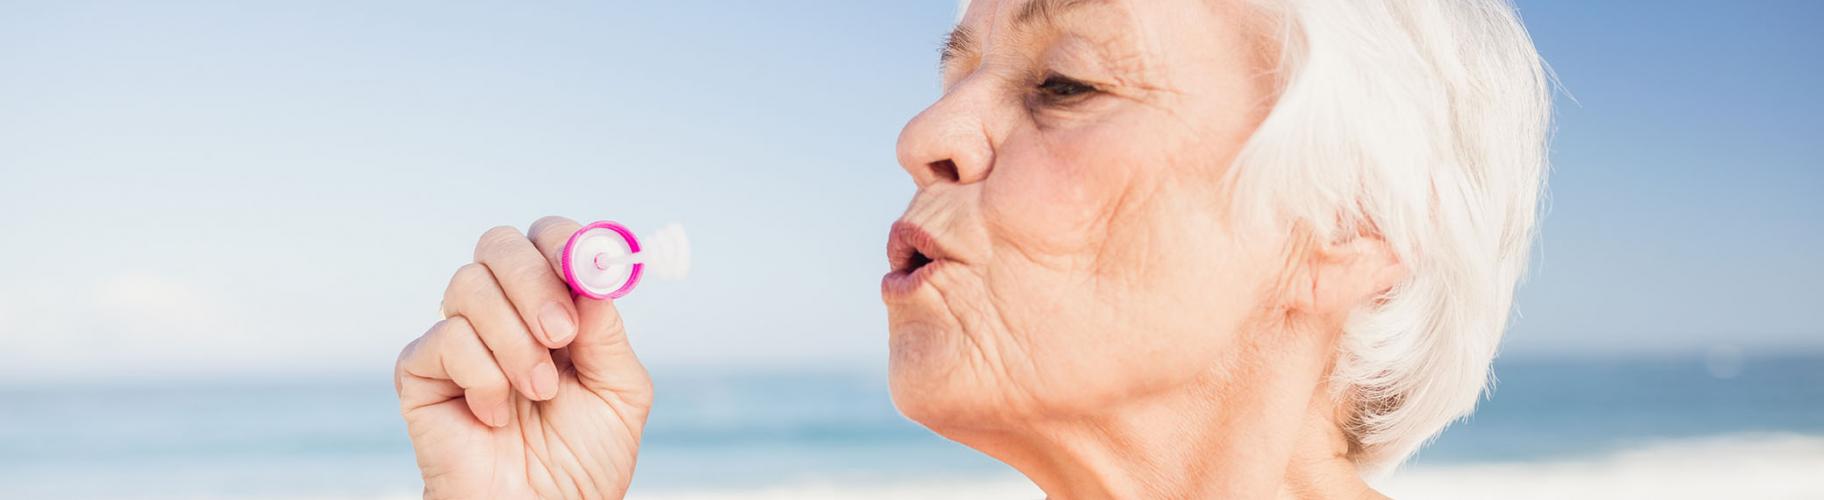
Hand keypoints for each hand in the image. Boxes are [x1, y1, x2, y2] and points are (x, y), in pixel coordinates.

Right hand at [395, 216, 652, 499]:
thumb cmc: (582, 459)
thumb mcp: (620, 391)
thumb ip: (607, 334)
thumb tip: (593, 281)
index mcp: (552, 305)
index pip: (545, 239)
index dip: (564, 242)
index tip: (585, 268)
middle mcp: (502, 311)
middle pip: (499, 245)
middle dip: (535, 284)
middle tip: (561, 335)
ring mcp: (458, 337)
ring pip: (470, 286)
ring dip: (515, 343)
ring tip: (539, 393)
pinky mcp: (421, 370)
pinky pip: (446, 338)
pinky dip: (483, 377)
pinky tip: (495, 414)